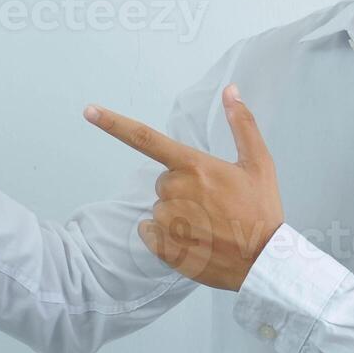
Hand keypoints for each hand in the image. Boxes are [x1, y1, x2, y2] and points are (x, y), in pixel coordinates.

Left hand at [84, 84, 282, 291]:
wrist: (264, 261)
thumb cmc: (262, 210)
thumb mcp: (259, 163)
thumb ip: (242, 124)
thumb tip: (230, 90)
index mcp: (195, 166)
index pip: (146, 138)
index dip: (114, 124)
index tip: (89, 111)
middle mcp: (176, 191)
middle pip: (163, 181)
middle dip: (182, 189)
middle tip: (213, 204)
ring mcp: (168, 221)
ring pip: (159, 208)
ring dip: (177, 214)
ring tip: (209, 225)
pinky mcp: (164, 247)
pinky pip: (150, 232)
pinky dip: (165, 236)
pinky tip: (194, 239)